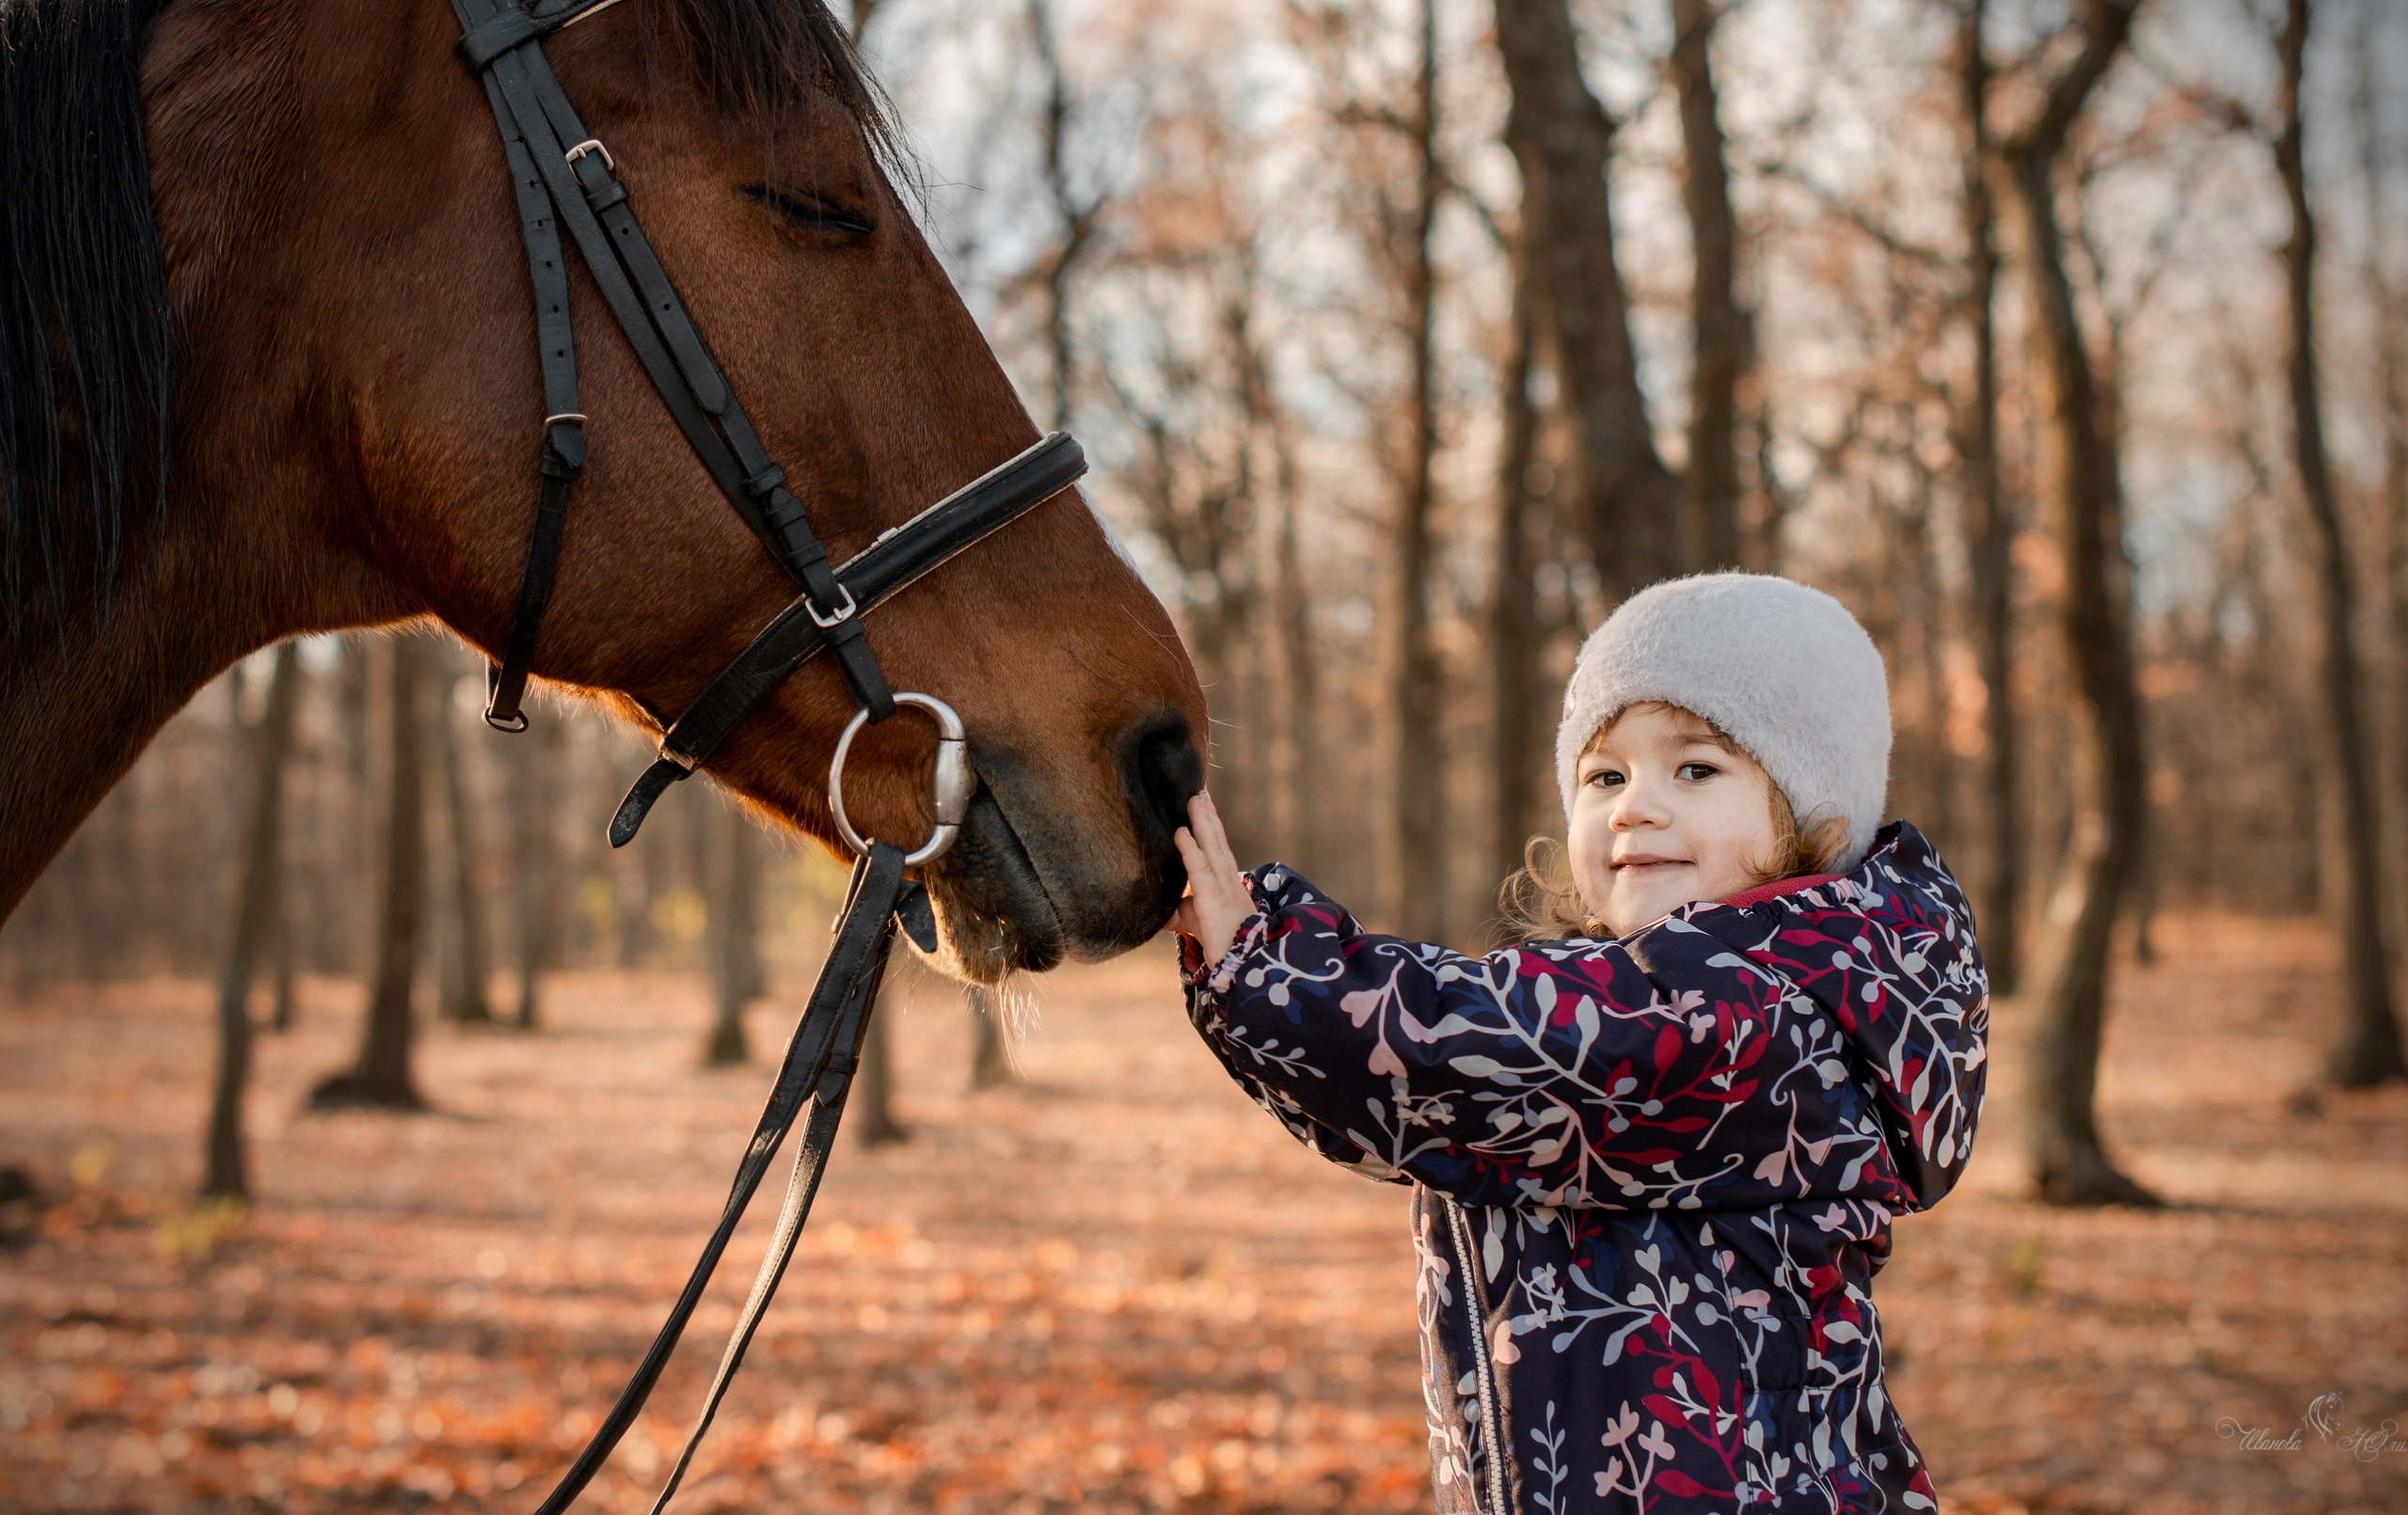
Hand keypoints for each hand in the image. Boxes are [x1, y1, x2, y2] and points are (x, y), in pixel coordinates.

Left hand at [1171, 791, 1250, 964]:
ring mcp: (1223, 888)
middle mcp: (1228, 880)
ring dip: (1203, 821)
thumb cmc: (1223, 943)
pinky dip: (1190, 849)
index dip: (1210, 826)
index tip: (1204, 804)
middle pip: (1217, 840)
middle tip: (1200, 791)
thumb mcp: (1196, 922)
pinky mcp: (1214, 900)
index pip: (1217, 849)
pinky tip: (1181, 832)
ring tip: (1195, 799)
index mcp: (1226, 882)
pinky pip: (1199, 870)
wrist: (1244, 965)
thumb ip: (1180, 912)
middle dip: (1208, 815)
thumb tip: (1157, 911)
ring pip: (1212, 847)